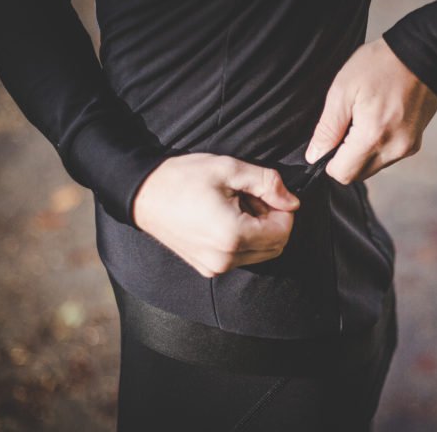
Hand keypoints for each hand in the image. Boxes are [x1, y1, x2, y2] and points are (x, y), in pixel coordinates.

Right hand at [132, 153, 299, 277]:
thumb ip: (267, 183)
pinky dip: (244, 240)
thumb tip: (293, 202)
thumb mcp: (228, 169)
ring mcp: (216, 267)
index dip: (283, 209)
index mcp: (233, 235)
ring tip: (236, 206)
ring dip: (259, 231)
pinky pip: (242, 258)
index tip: (265, 192)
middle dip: (272, 221)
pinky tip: (225, 218)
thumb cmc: (183, 178)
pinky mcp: (208, 268)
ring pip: (261, 253)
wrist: (143, 195)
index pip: (284, 231)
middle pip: (275, 246)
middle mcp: (226, 258)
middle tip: (249, 197)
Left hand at [305, 37, 436, 183]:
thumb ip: (327, 128)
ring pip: (372, 168)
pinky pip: (387, 157)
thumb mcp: (343, 89)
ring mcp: (407, 149)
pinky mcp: (414, 145)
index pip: (342, 174)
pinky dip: (377, 146)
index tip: (331, 137)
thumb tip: (314, 156)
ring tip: (364, 119)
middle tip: (347, 125)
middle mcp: (394, 149)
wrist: (423, 54)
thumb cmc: (380, 65)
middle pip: (357, 175)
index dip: (328, 160)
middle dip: (345, 157)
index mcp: (373, 136)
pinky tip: (378, 120)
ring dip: (361, 152)